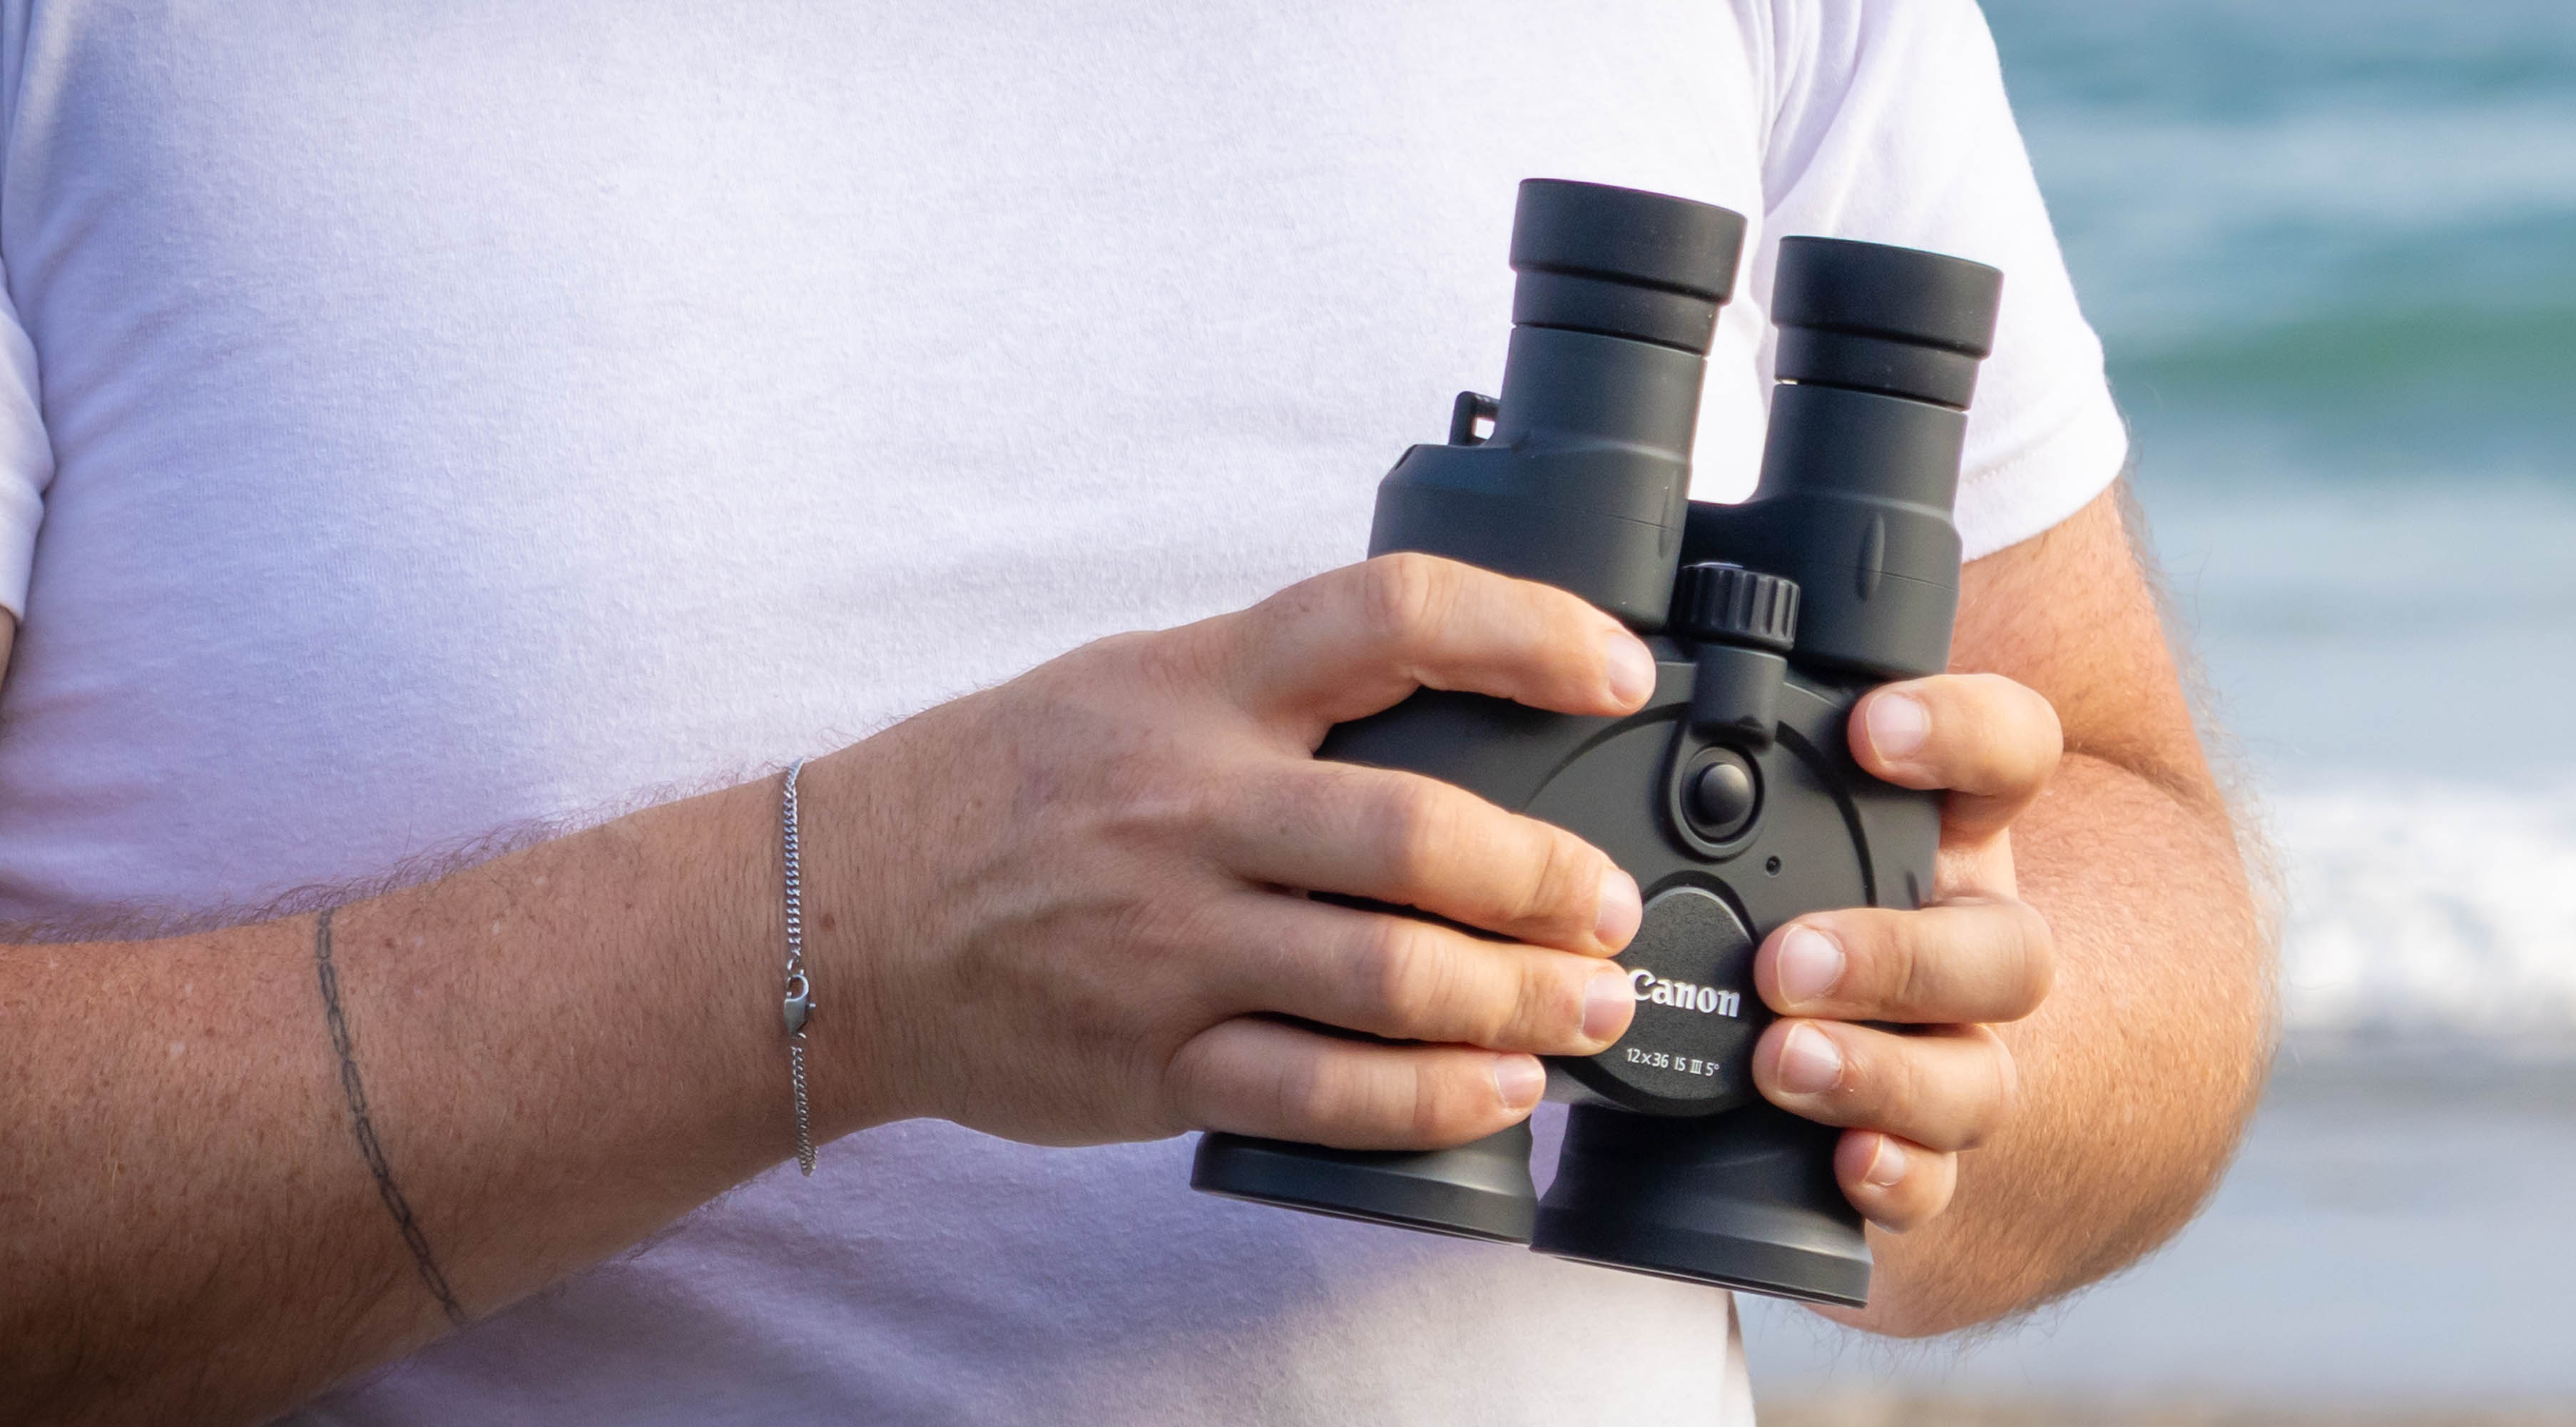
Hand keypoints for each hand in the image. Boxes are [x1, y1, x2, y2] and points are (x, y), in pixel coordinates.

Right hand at [801, 554, 1649, 1150]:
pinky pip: (1321, 1091)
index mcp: (1196, 686)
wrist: (834, 921)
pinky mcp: (1153, 1061)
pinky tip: (1496, 1090)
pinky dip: (1429, 1098)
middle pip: (1416, 832)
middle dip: (1549, 881)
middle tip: (1613, 906)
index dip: (1525, 633)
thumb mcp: (1130, 683)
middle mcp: (1189, 805)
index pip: (1387, 616)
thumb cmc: (1003, 793)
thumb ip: (1276, 687)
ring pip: (1388, 974)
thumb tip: (1452, 692)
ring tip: (1591, 1008)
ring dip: (1521, 1001)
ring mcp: (1169, 941)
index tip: (1617, 672)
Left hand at [1751, 674, 2061, 1230]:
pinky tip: (1845, 1163)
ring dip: (1885, 1067)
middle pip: (2008, 944)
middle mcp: (1968, 932)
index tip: (1870, 727)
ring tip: (1780, 1061)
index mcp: (1942, 823)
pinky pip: (1940, 1174)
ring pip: (1977, 1066)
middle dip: (1900, 951)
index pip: (2012, 749)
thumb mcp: (1759, 774)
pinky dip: (1901, 1173)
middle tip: (1784, 957)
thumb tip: (1576, 613)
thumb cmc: (1763, 867)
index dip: (1963, 732)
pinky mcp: (1918, 1142)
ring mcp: (1955, 1046)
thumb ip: (1706, 706)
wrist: (1823, 1021)